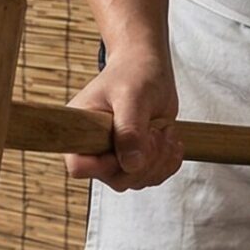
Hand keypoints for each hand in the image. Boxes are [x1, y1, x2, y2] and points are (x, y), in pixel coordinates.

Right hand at [65, 51, 183, 190]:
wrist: (147, 69)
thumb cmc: (133, 73)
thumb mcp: (132, 96)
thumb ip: (129, 130)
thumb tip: (131, 165)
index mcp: (80, 130)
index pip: (79, 166)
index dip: (105, 164)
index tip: (126, 143)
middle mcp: (94, 147)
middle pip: (116, 179)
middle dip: (144, 160)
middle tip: (155, 132)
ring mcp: (115, 156)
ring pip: (137, 180)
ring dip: (159, 160)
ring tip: (164, 131)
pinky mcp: (134, 159)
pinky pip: (152, 177)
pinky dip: (168, 163)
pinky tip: (170, 140)